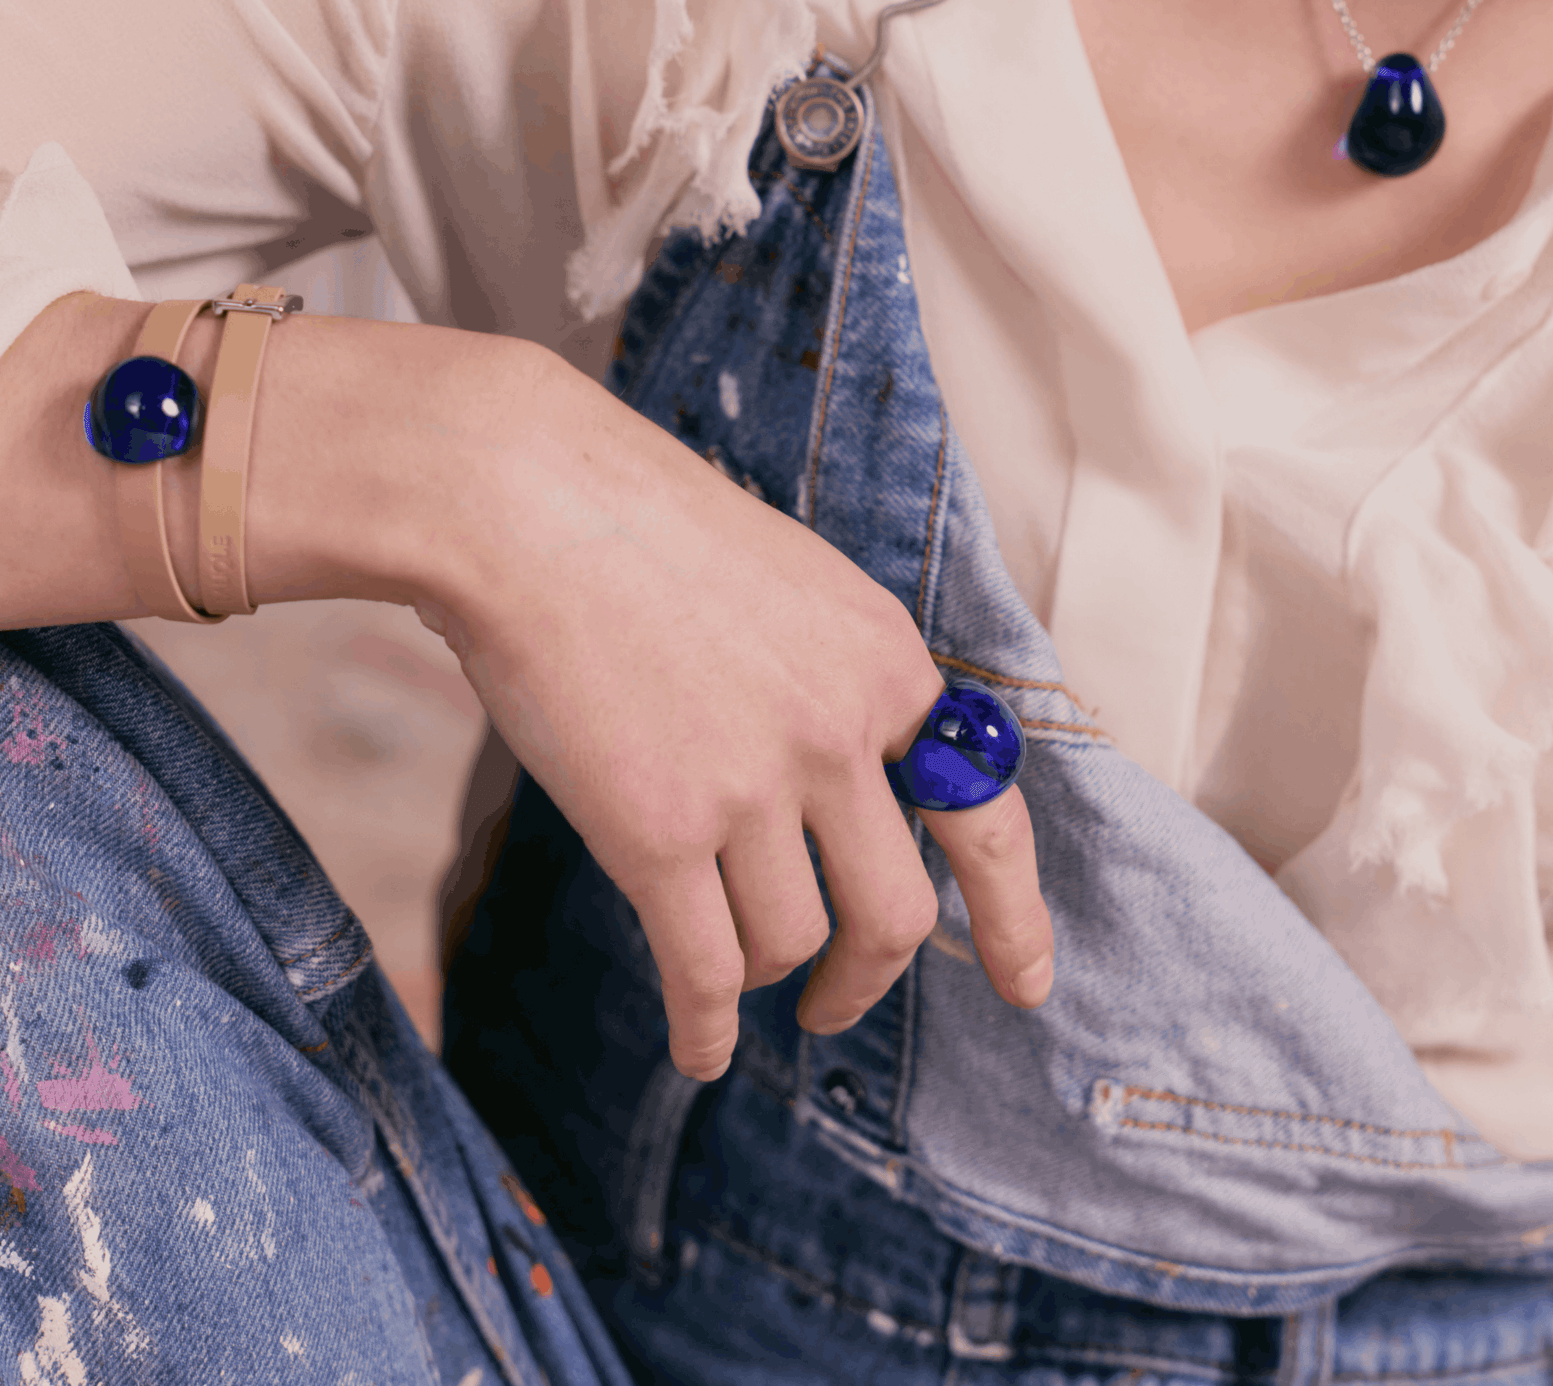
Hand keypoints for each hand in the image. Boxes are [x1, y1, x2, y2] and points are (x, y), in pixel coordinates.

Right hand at [410, 346, 1054, 1080]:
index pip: (983, 814)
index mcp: (886, 662)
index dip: (1013, 915)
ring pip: (791, 944)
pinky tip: (699, 1047)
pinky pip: (705, 971)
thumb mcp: (791, 584)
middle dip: (867, 976)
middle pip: (896, 914)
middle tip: (835, 1002)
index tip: (1025, 983)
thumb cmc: (640, 528)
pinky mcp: (658, 834)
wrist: (527, 505)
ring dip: (763, 976)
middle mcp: (840, 731)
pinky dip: (707, 1029)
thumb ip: (837, 683)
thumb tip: (844, 789)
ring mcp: (753, 787)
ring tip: (727, 971)